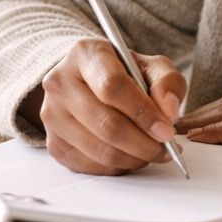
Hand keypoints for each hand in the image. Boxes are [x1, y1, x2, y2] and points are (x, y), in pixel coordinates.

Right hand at [20, 39, 186, 174]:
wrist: (87, 82)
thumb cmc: (122, 73)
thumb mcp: (150, 66)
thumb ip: (167, 82)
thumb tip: (169, 111)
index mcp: (84, 54)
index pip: (112, 86)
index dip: (143, 112)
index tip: (166, 130)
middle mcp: (60, 82)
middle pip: (106, 124)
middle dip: (144, 143)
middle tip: (166, 148)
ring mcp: (52, 115)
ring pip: (100, 150)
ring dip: (135, 158)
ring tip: (153, 152)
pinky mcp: (53, 144)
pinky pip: (91, 166)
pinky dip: (119, 167)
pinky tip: (132, 156)